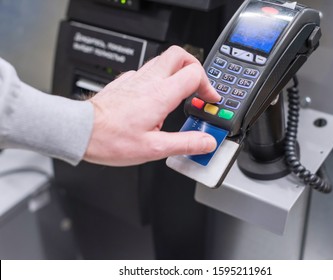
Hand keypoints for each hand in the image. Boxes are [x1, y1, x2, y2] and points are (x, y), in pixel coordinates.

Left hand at [84, 46, 220, 165]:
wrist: (80, 131)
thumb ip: (185, 143)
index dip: (208, 85)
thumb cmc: (110, 138)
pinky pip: (146, 71)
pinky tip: (155, 98)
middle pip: (180, 55)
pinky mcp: (124, 82)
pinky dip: (158, 79)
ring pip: (163, 60)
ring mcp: (134, 79)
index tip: (209, 100)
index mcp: (160, 95)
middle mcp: (148, 81)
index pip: (194, 73)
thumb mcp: (154, 148)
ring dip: (177, 72)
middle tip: (198, 87)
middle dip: (195, 67)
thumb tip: (206, 142)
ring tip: (180, 93)